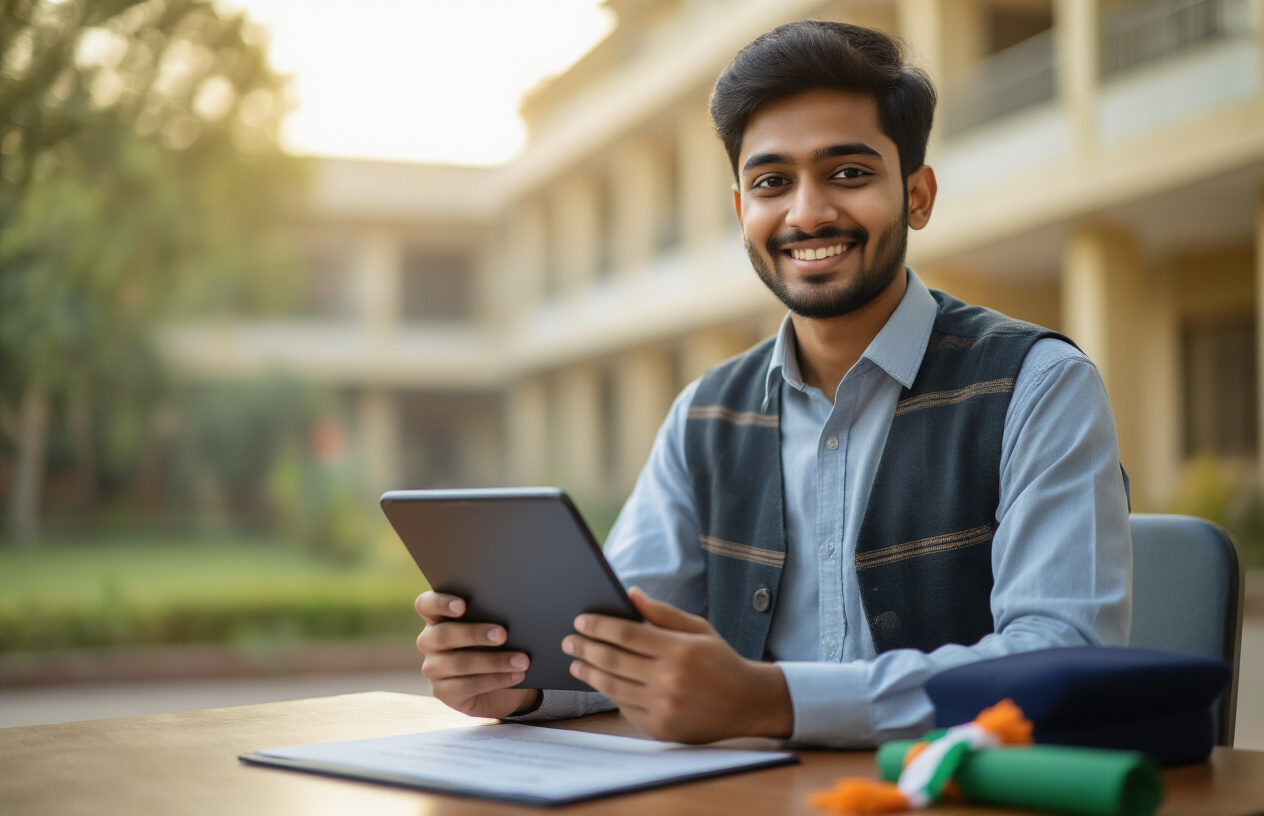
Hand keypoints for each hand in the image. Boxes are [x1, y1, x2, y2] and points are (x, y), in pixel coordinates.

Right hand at [414, 591, 541, 718]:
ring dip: (495, 661)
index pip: (426, 604)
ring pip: (460, 663)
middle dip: (475, 633)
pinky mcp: (443, 692)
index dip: (440, 602)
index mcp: (437, 618)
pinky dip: (496, 679)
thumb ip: (491, 618)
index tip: (462, 605)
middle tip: (503, 634)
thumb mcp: (492, 629)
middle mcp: (429, 642)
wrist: (502, 686)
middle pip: (443, 635)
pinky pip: (468, 686)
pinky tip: (516, 675)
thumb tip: (510, 614)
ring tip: (521, 660)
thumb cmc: (495, 646)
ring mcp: (433, 669)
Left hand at [562, 587, 792, 742]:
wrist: (748, 703)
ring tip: (577, 662)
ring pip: (613, 687)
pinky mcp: (661, 729)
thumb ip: (663, 613)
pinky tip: (601, 682)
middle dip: (585, 648)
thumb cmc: (720, 661)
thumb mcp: (698, 629)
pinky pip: (625, 709)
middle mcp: (670, 680)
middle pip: (613, 660)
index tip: (580, 620)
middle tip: (569, 640)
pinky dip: (610, 694)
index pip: (626, 633)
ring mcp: (664, 707)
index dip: (598, 626)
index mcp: (679, 650)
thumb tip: (630, 595)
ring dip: (590, 673)